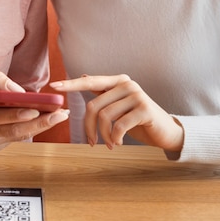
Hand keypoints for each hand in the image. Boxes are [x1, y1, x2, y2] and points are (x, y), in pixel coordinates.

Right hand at [0, 71, 69, 151]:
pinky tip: (47, 119)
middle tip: (60, 114)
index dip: (16, 115)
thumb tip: (20, 91)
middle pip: (14, 132)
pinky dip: (32, 128)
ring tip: (60, 116)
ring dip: (42, 127)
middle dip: (40, 124)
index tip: (35, 110)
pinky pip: (16, 137)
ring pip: (19, 136)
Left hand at [50, 74, 183, 152]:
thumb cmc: (138, 119)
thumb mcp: (119, 105)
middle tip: (92, 142)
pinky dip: (115, 138)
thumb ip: (103, 93)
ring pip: (105, 117)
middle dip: (89, 127)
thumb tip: (83, 76)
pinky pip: (119, 126)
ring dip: (103, 136)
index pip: (90, 81)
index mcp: (118, 81)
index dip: (71, 84)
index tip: (54, 86)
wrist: (165, 132)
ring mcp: (137, 95)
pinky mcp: (145, 109)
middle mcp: (127, 84)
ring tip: (109, 144)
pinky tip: (118, 143)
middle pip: (94, 105)